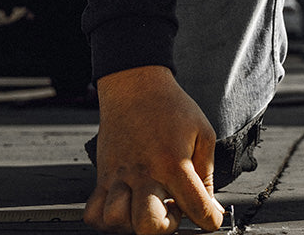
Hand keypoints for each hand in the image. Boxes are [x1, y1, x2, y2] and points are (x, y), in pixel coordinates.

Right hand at [84, 66, 223, 233]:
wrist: (135, 84)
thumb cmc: (169, 105)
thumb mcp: (202, 131)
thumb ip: (207, 171)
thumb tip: (209, 204)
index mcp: (173, 163)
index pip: (196, 208)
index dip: (209, 220)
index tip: (210, 219)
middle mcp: (144, 173)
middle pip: (148, 226)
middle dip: (164, 229)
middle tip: (172, 211)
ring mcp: (120, 176)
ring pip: (116, 221)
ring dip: (133, 222)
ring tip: (146, 206)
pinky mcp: (103, 176)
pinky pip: (93, 212)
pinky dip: (106, 218)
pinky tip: (124, 205)